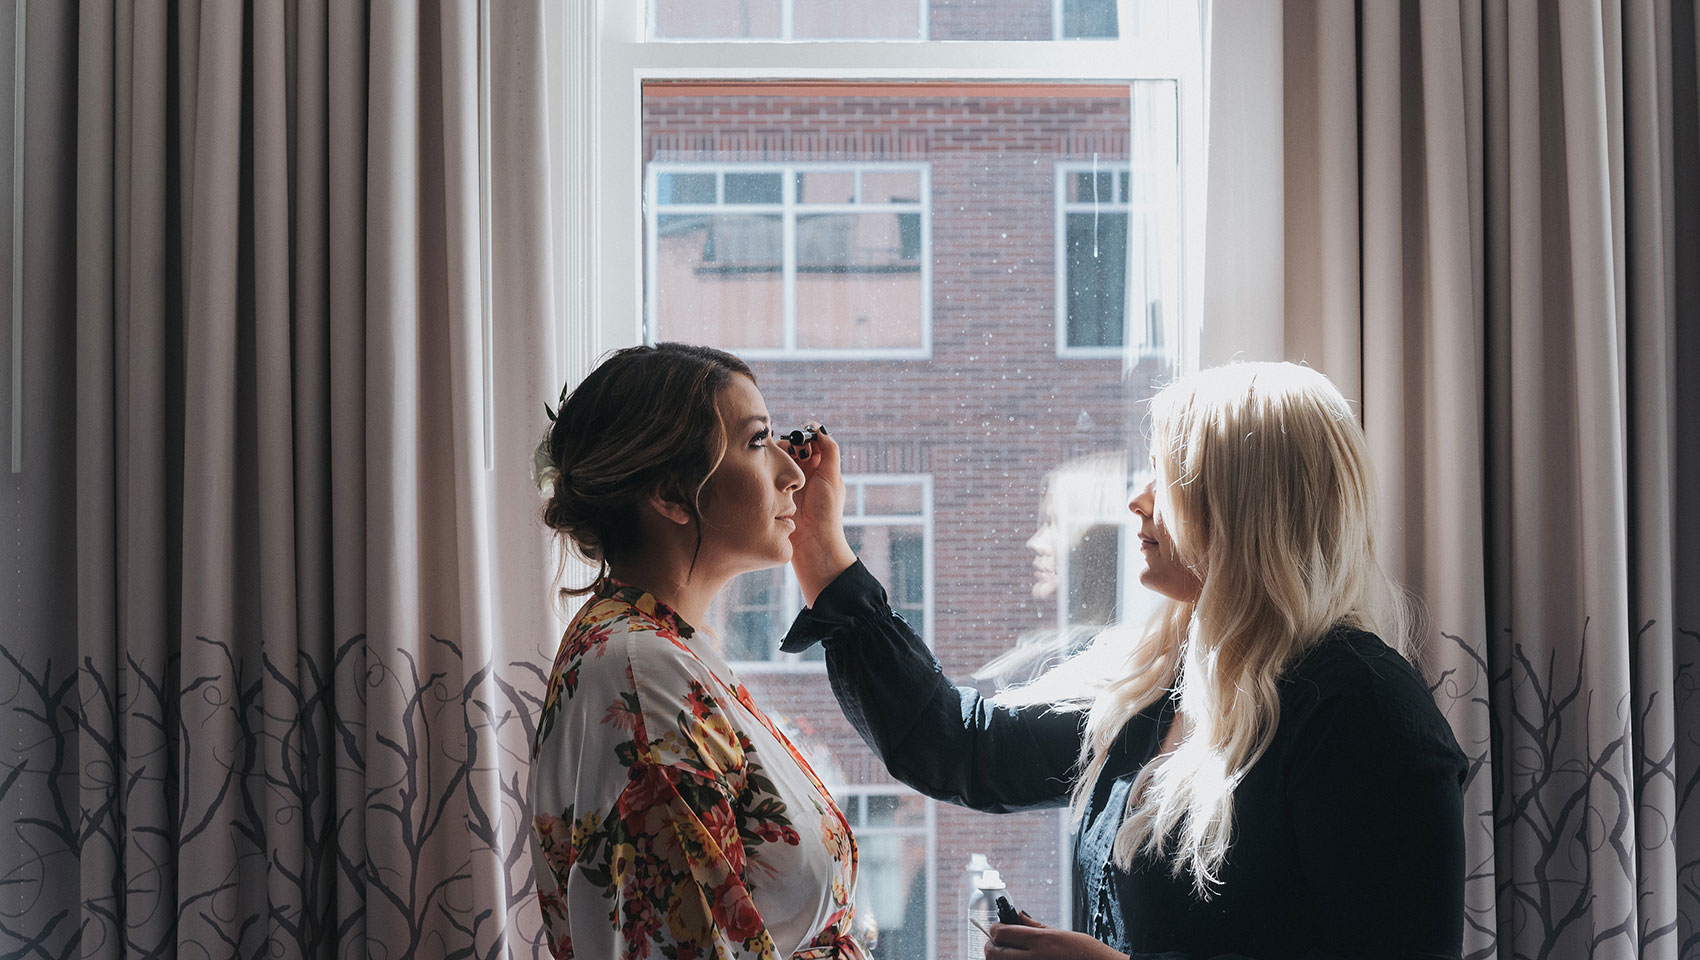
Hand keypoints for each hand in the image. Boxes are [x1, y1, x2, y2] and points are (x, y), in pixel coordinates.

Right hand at [779, 423, 855, 604]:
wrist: (813, 545)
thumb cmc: (826, 512)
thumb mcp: (832, 478)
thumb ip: (829, 451)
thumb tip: (821, 430)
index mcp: (822, 469)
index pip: (811, 442)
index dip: (804, 435)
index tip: (797, 436)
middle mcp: (806, 475)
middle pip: (793, 449)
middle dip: (788, 444)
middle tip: (783, 449)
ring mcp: (790, 485)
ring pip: (780, 461)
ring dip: (777, 457)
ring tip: (772, 459)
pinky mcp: (777, 495)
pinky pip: (770, 476)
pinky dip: (768, 470)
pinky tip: (764, 470)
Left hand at [985, 915, 1127, 959]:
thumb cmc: (1087, 953)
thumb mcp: (1062, 934)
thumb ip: (1036, 926)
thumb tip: (1018, 916)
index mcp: (1042, 941)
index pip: (1001, 933)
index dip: (995, 929)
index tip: (997, 928)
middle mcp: (1034, 958)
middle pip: (994, 952)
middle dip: (992, 946)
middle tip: (998, 943)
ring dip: (1000, 958)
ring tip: (1009, 954)